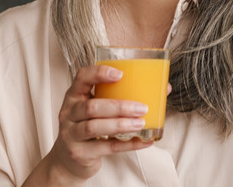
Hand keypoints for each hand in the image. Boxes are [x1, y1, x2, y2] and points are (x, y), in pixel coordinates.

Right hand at [24, 65, 154, 185]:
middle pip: (91, 106)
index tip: (120, 74)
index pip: (82, 77)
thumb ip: (121, 97)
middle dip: (119, 107)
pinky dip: (127, 145)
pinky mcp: (79, 153)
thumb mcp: (96, 109)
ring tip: (141, 123)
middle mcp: (68, 113)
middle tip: (141, 108)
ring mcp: (70, 134)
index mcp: (74, 95)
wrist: (69, 160)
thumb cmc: (88, 126)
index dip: (99, 73)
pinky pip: (106, 147)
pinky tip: (143, 141)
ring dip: (120, 124)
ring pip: (94, 127)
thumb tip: (164, 88)